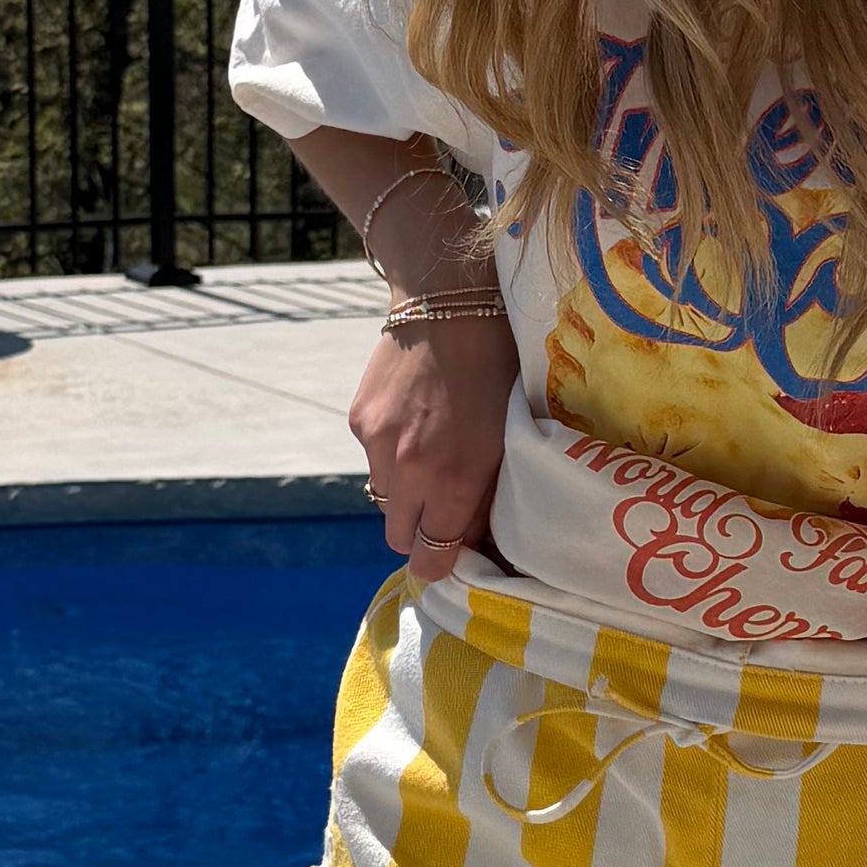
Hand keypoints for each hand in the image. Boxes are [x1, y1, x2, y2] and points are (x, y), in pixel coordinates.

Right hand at [352, 307, 516, 579]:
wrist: (450, 304)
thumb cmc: (497, 370)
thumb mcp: (506, 440)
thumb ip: (486, 495)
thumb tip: (474, 539)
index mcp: (453, 479)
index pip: (431, 558)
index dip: (442, 562)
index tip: (454, 554)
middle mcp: (408, 470)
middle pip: (399, 538)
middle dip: (419, 534)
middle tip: (443, 511)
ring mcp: (377, 444)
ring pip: (384, 499)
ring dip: (405, 493)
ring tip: (430, 456)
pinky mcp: (359, 421)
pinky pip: (372, 460)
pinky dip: (390, 455)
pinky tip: (414, 422)